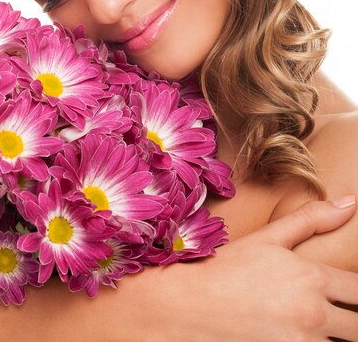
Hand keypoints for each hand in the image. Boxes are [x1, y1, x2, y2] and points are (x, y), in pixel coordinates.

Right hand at [148, 198, 357, 341]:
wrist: (189, 305)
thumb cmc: (227, 268)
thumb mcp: (268, 238)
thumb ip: (311, 220)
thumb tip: (351, 203)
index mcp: (311, 277)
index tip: (352, 294)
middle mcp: (312, 314)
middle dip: (355, 319)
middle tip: (342, 314)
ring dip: (338, 334)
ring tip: (321, 323)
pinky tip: (299, 334)